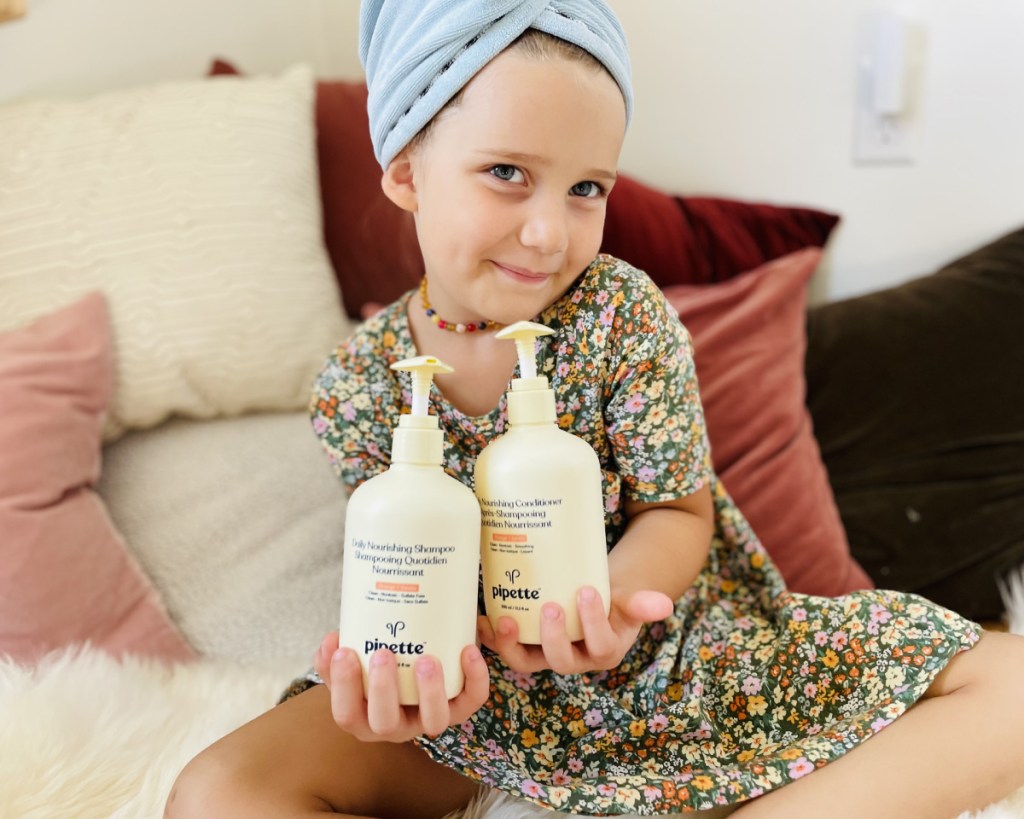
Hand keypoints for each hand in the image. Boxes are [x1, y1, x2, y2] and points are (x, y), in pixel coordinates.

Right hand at [313, 632, 489, 742]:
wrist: (417, 663)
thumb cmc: (380, 666)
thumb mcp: (354, 663)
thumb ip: (337, 655)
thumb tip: (331, 640)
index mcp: (365, 716)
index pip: (347, 714)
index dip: (342, 687)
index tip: (343, 650)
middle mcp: (396, 726)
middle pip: (385, 724)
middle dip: (382, 690)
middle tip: (382, 654)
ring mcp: (428, 719)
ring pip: (433, 721)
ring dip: (430, 692)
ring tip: (425, 660)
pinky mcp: (460, 708)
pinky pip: (471, 699)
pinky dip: (475, 677)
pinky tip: (468, 650)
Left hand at [477, 586, 672, 674]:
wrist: (591, 598)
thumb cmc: (612, 600)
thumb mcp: (627, 599)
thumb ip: (642, 603)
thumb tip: (666, 605)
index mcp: (604, 651)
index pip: (600, 644)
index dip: (592, 623)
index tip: (586, 591)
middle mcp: (575, 660)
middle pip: (561, 660)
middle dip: (554, 637)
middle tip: (550, 607)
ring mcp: (546, 656)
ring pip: (528, 662)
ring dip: (513, 645)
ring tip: (506, 620)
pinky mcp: (525, 647)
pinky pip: (505, 649)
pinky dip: (490, 639)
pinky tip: (479, 621)